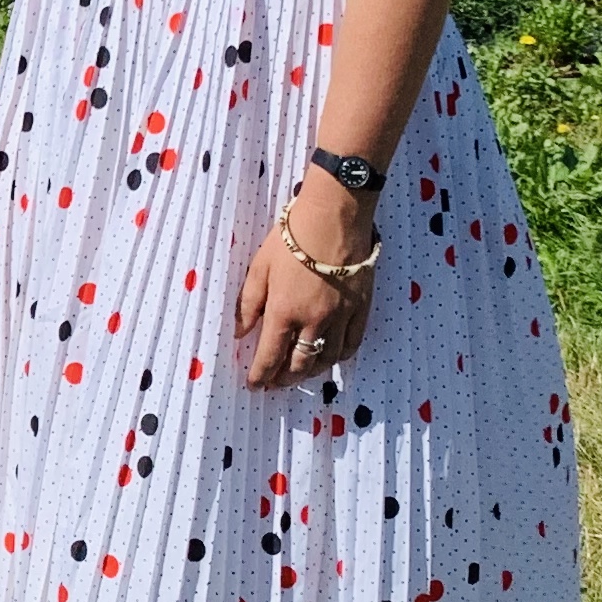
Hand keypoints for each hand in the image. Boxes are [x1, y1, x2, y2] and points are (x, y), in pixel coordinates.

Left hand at [234, 186, 372, 389]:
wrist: (335, 215)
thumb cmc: (292, 237)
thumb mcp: (259, 267)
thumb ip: (248, 303)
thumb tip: (240, 333)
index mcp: (284, 311)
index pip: (270, 356)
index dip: (260, 375)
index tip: (253, 385)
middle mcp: (314, 320)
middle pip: (300, 364)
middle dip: (284, 379)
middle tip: (274, 383)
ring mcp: (341, 316)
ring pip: (327, 358)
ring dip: (311, 372)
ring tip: (299, 374)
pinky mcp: (361, 308)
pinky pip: (352, 343)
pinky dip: (340, 356)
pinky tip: (330, 357)